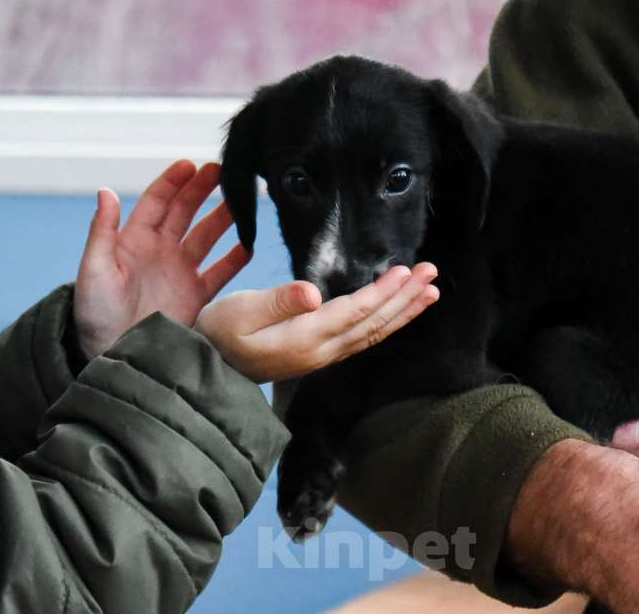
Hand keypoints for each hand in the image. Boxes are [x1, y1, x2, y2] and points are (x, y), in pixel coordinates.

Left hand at [75, 160, 247, 357]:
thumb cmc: (94, 312)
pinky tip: (248, 245)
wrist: (112, 352)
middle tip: (222, 170)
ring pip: (206, 236)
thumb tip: (104, 192)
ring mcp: (179, 272)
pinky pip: (219, 272)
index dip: (173, 181)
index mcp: (134, 239)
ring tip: (242, 202)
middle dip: (202, 189)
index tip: (190, 165)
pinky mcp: (194, 295)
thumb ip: (102, 231)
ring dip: (222, 218)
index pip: (157, 201)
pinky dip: (234, 259)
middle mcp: (159, 251)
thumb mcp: (94, 269)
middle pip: (185, 212)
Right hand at [196, 263, 438, 382]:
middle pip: (375, 323)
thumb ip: (278, 302)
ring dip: (403, 312)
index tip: (408, 271)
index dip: (384, 292)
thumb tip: (313, 293)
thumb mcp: (240, 311)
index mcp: (306, 337)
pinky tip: (397, 312)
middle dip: (406, 298)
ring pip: (373, 333)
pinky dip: (385, 323)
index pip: (356, 311)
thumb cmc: (218, 333)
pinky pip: (362, 339)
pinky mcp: (318, 354)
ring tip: (429, 293)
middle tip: (433, 275)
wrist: (205, 368)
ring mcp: (322, 355)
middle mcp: (322, 350)